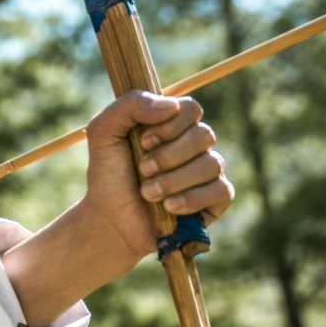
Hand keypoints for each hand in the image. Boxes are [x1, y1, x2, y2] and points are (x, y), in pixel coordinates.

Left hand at [81, 91, 234, 267]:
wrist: (111, 220)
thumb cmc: (109, 175)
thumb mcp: (104, 132)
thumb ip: (129, 106)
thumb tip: (172, 106)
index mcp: (171, 125)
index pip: (190, 109)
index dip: (170, 124)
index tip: (144, 141)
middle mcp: (193, 145)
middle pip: (203, 135)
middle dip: (168, 156)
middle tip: (143, 170)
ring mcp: (207, 171)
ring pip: (211, 164)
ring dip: (174, 180)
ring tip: (148, 194)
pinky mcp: (216, 199)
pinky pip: (221, 190)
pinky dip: (192, 199)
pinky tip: (169, 207)